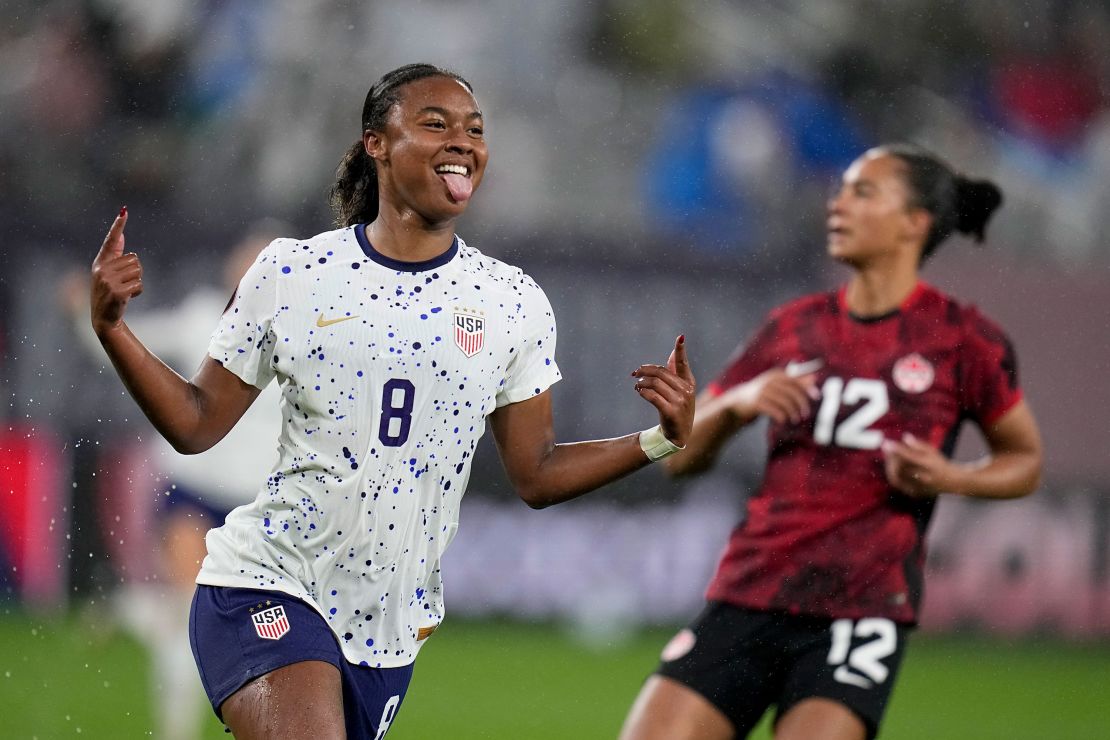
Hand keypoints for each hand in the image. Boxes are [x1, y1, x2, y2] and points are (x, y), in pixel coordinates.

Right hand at [91, 207, 142, 335]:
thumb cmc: (110, 295)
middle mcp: (101, 269)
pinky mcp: (116, 291)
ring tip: (126, 290)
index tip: (124, 212)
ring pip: (138, 271)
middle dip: (136, 272)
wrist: (104, 319)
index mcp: (100, 263)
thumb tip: (121, 236)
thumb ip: (114, 256)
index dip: (118, 226)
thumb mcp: (109, 274)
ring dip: (138, 282)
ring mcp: (107, 280)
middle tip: (125, 284)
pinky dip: (138, 291)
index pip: (110, 241)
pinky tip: (128, 298)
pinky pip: (139, 284)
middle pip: (135, 260)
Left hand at [631, 335, 695, 446]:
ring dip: (642, 382)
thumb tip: (674, 352)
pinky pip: (652, 396)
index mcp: (689, 383)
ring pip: (654, 383)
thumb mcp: (680, 390)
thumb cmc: (676, 409)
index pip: (684, 364)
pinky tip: (639, 391)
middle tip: (635, 373)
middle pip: (661, 372)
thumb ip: (676, 372)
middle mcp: (686, 390)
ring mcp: (680, 401)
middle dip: (645, 370)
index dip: (681, 350)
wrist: (677, 435)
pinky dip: (642, 392)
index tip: (680, 337)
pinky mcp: (671, 411)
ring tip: (637, 385)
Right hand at [720, 367, 819, 424]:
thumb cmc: (763, 394)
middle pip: (792, 391)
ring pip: (784, 402)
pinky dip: (781, 416)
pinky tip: (783, 421)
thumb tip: (814, 378)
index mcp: (776, 375)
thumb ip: (796, 381)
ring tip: (795, 420)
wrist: (739, 402)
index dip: (807, 388)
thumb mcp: (778, 385)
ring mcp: (762, 391)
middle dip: (801, 403)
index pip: (796, 380)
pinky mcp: (756, 402)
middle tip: (805, 415)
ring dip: (792, 412)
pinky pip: (774, 410)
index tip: (817, 397)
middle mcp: (769, 381)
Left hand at [881, 433, 958, 496]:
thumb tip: (905, 437)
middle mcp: (924, 478)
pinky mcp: (914, 493)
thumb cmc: (938, 463)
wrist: (950, 482)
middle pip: (901, 468)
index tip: (887, 442)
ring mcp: (919, 487)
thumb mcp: (932, 451)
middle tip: (886, 448)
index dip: (897, 450)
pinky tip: (891, 466)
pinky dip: (891, 474)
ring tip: (889, 456)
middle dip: (891, 458)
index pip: (910, 457)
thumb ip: (918, 444)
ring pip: (896, 477)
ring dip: (889, 465)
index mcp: (930, 466)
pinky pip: (897, 483)